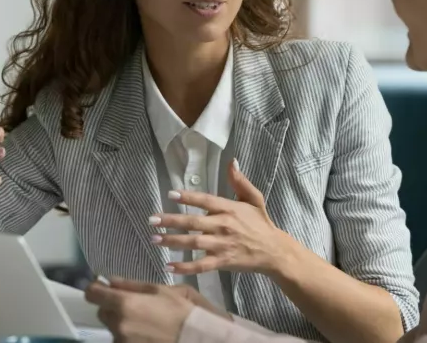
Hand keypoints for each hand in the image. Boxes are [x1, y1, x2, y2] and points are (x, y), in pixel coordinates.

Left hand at [85, 277, 229, 341]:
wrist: (195, 338)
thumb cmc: (181, 311)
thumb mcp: (160, 290)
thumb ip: (131, 285)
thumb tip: (110, 280)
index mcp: (124, 303)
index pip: (92, 294)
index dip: (96, 289)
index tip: (102, 288)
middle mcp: (118, 324)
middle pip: (102, 312)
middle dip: (112, 307)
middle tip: (133, 305)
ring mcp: (122, 341)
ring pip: (113, 327)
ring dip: (122, 322)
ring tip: (145, 322)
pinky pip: (121, 340)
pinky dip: (129, 336)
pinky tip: (147, 333)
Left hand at [151, 160, 299, 276]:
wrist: (274, 251)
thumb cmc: (261, 224)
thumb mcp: (254, 199)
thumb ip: (240, 181)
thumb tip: (232, 161)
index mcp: (229, 209)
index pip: (205, 200)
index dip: (188, 197)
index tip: (170, 194)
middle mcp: (223, 226)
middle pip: (193, 223)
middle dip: (171, 221)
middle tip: (152, 220)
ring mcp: (222, 245)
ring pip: (193, 243)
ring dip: (172, 241)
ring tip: (154, 239)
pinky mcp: (222, 261)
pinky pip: (201, 265)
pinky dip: (185, 266)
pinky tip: (169, 266)